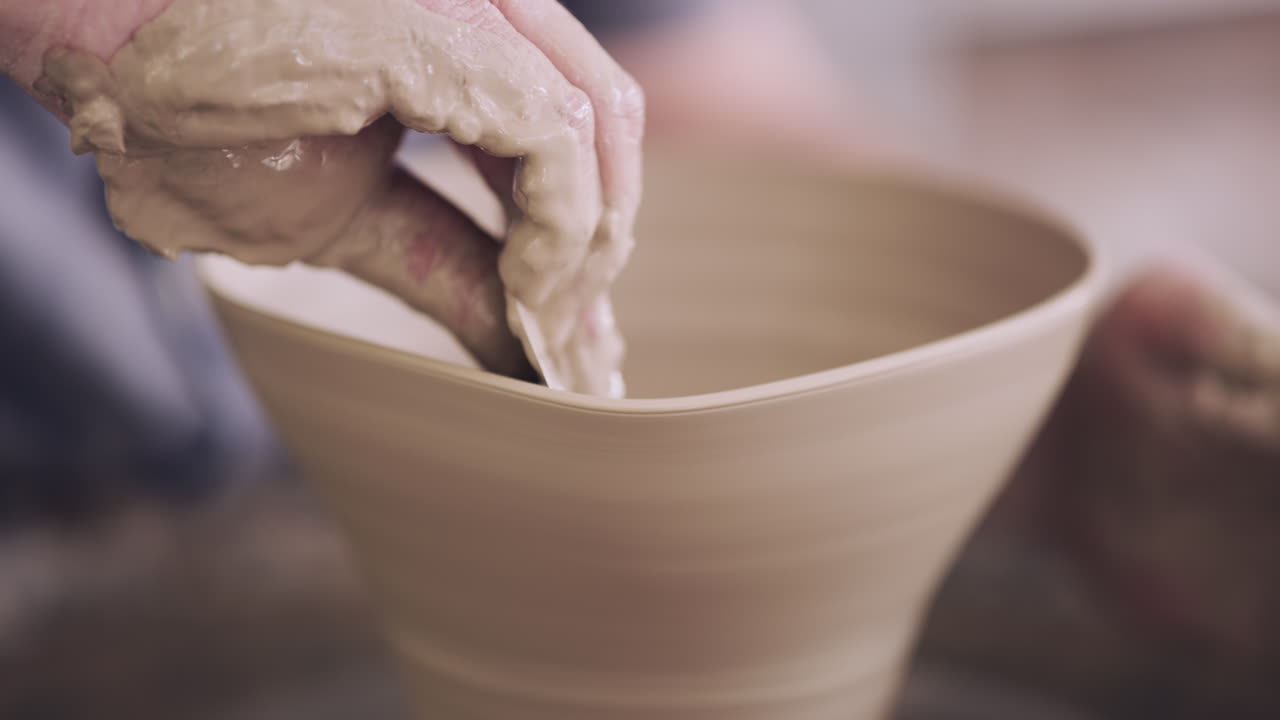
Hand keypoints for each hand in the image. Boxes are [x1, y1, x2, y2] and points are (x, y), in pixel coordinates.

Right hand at [3, 0, 643, 385]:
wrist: (97, 63)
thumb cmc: (196, 126)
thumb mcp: (343, 218)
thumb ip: (441, 264)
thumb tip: (514, 335)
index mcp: (457, 51)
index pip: (561, 140)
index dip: (582, 239)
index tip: (578, 334)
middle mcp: (481, 15)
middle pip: (602, 123)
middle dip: (601, 242)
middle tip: (577, 339)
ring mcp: (468, 9)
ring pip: (599, 122)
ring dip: (588, 244)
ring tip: (546, 321)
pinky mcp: (442, 27)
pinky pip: (554, 136)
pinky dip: (561, 227)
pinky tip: (527, 286)